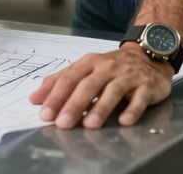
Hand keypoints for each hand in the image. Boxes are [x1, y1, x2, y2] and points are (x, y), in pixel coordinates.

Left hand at [29, 45, 173, 128]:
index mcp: (89, 62)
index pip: (69, 78)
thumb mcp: (86, 69)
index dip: (56, 96)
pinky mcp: (146, 86)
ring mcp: (127, 75)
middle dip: (74, 104)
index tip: (45, 114)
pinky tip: (124, 121)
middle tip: (62, 123)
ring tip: (89, 125)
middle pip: (88, 85)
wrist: (147, 56)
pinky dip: (132, 110)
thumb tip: (35, 98)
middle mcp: (107, 66)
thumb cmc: (112, 67)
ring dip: (100, 108)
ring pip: (112, 91)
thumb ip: (61, 82)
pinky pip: (139, 98)